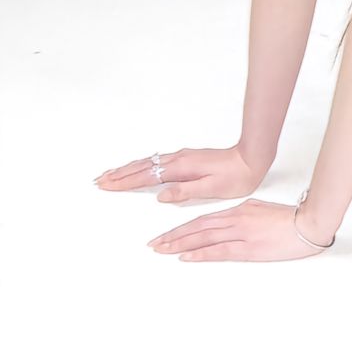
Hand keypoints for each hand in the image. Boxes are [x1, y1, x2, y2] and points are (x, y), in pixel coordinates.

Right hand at [94, 144, 267, 204]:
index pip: (146, 176)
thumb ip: (185, 191)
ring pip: (148, 162)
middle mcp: (179, 160)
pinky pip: (157, 161)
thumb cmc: (236, 176)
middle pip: (142, 166)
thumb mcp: (212, 189)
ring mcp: (182, 157)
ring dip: (128, 168)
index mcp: (182, 169)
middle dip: (119, 174)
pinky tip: (138, 167)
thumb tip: (160, 194)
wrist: (252, 158)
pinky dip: (142, 165)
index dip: (124, 182)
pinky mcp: (187, 158)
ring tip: (112, 174)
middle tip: (100, 180)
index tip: (107, 185)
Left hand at [147, 197, 331, 261]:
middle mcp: (235, 219)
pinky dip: (200, 254)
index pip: (203, 220)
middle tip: (154, 244)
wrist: (307, 225)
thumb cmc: (288, 220)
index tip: (166, 235)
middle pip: (197, 228)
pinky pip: (218, 251)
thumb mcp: (261, 210)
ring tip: (161, 250)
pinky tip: (186, 257)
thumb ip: (242, 215)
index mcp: (238, 210)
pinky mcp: (247, 248)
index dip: (182, 228)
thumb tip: (227, 222)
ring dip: (180, 245)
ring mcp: (240, 233)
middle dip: (173, 236)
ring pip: (203, 238)